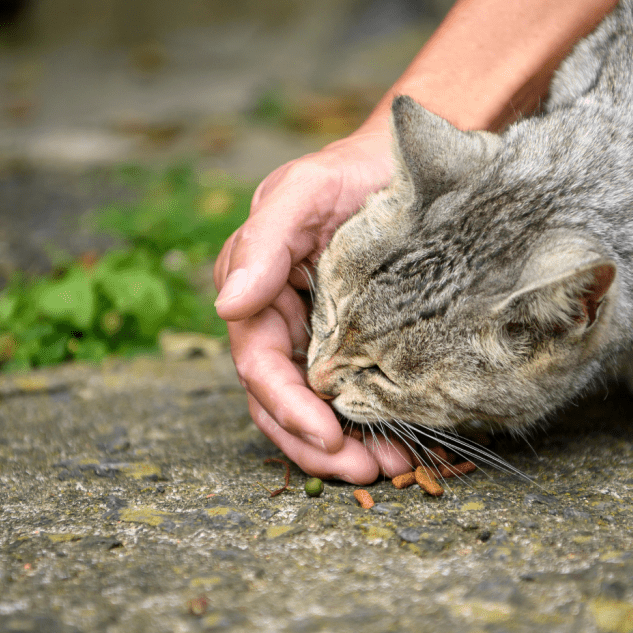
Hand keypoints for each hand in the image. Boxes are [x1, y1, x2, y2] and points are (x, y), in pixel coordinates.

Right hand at [214, 125, 416, 482]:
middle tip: (368, 473)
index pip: (259, 363)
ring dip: (346, 447)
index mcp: (254, 287)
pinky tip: (402, 443)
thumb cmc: (351, 169)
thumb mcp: (304, 191)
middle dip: (318, 445)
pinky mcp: (353, 340)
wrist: (405, 159)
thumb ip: (263, 242)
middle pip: (281, 400)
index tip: (329, 437)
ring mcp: (315, 332)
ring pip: (315, 406)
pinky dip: (370, 424)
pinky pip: (351, 392)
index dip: (288, 407)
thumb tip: (227, 306)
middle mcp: (278, 317)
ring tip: (392, 469)